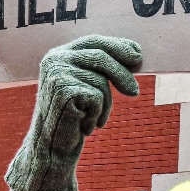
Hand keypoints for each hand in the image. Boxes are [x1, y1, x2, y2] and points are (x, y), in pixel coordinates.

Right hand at [4, 35, 141, 190]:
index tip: (138, 54)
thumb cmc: (72, 120)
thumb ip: (101, 70)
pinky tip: (84, 126)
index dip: (118, 46)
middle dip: (122, 74)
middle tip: (135, 93)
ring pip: (101, 80)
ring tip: (93, 120)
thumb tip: (136, 56)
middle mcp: (55, 60)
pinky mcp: (63, 90)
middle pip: (101, 56)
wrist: (51, 149)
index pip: (94, 41)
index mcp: (59, 55)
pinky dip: (98, 114)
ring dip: (105, 105)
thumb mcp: (86, 88)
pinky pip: (97, 97)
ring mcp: (57, 73)